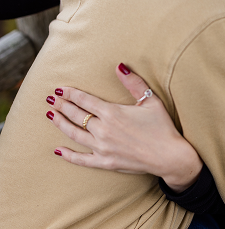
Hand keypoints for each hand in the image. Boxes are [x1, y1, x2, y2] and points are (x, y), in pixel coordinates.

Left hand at [46, 63, 202, 191]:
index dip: (71, 93)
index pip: (85, 100)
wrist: (169, 156)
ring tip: (51, 115)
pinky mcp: (105, 162)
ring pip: (74, 134)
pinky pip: (81, 159)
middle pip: (76, 115)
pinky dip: (68, 155)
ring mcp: (102, 148)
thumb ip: (133, 83)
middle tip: (51, 100)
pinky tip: (58, 150)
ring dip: (61, 123)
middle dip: (62, 106)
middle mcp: (103, 130)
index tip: (60, 89)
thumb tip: (119, 66)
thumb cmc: (161, 127)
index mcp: (113, 113)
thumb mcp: (150, 101)